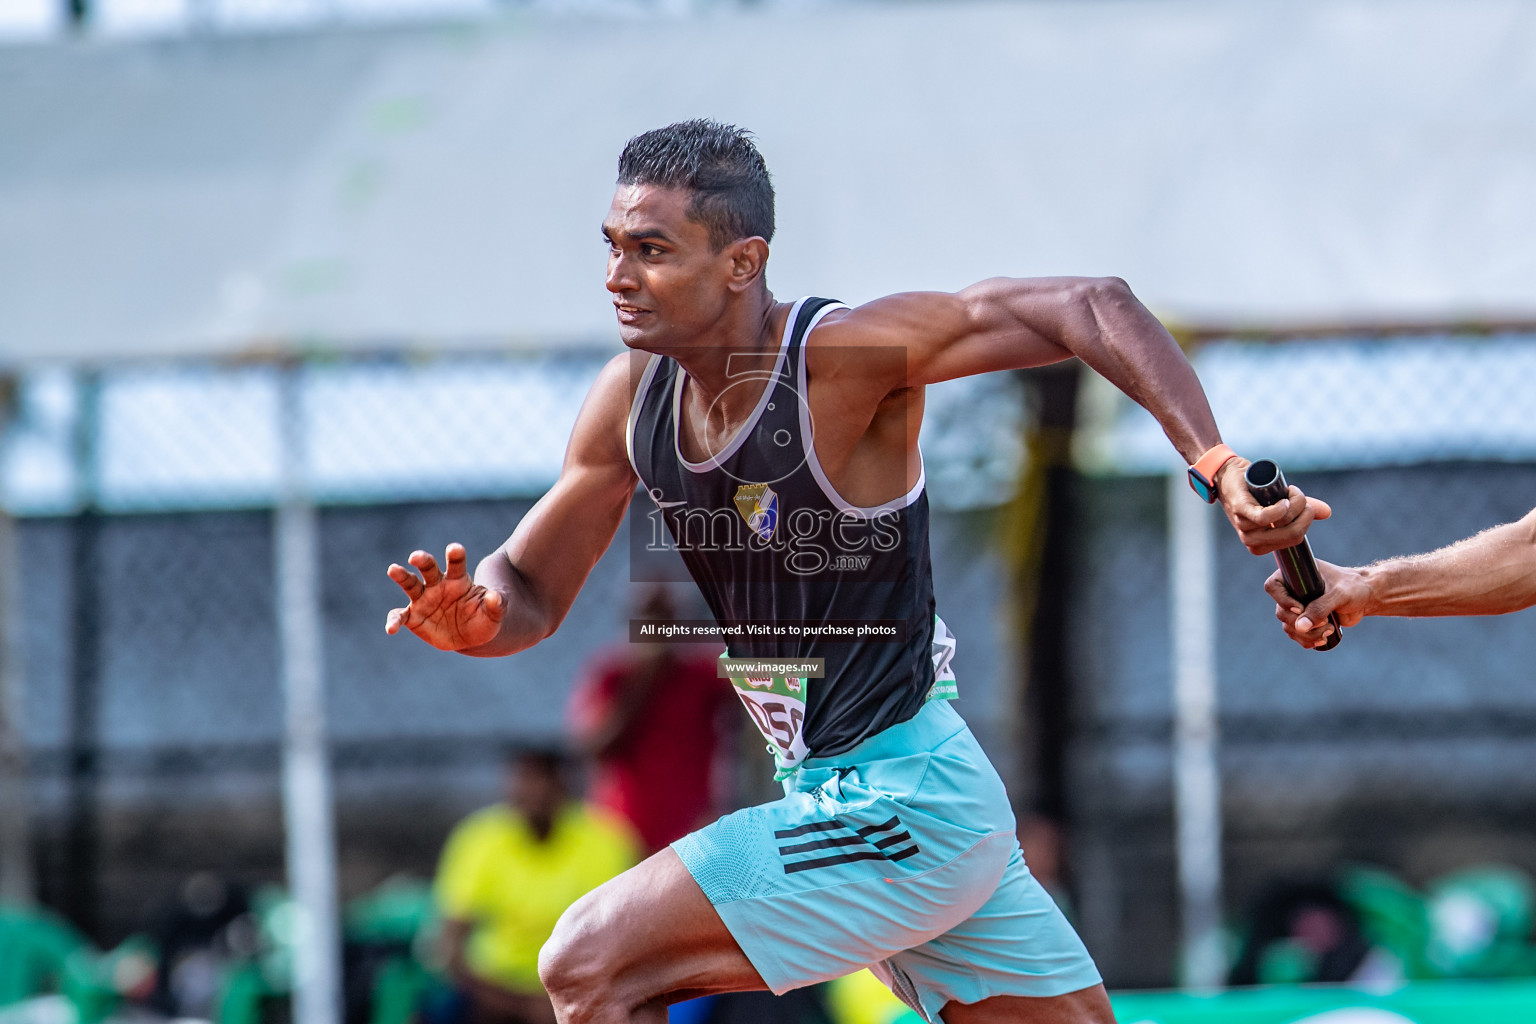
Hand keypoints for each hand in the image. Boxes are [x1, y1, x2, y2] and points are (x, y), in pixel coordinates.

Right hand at [385, 543, 505, 650]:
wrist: (469, 637)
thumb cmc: (482, 619)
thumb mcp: (495, 614)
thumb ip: (497, 604)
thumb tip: (495, 596)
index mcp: (459, 579)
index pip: (456, 563)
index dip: (455, 555)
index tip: (454, 549)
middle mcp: (438, 585)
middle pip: (428, 567)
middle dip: (422, 559)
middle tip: (415, 556)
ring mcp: (423, 599)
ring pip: (410, 583)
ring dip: (401, 576)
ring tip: (393, 569)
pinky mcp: (413, 616)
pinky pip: (400, 616)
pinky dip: (394, 621)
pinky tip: (391, 628)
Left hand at [1215, 456, 1332, 555]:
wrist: (1229, 474)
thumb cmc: (1255, 492)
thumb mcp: (1282, 503)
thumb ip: (1303, 510)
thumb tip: (1327, 512)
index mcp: (1262, 545)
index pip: (1297, 538)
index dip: (1306, 519)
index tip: (1302, 504)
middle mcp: (1252, 540)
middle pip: (1294, 533)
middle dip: (1305, 512)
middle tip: (1298, 495)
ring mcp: (1244, 527)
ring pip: (1284, 522)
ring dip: (1295, 502)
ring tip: (1289, 490)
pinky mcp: (1241, 510)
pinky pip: (1265, 518)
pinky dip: (1280, 509)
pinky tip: (1284, 501)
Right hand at [1266, 559, 1372, 648]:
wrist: (1366, 597)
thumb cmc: (1354, 587)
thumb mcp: (1339, 594)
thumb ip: (1320, 607)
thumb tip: (1300, 626)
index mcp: (1295, 576)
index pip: (1273, 587)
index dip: (1283, 601)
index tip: (1302, 609)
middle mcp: (1293, 591)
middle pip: (1281, 612)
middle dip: (1301, 623)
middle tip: (1324, 623)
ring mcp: (1298, 607)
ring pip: (1289, 627)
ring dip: (1307, 635)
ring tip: (1329, 631)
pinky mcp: (1307, 621)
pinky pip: (1298, 635)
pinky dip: (1308, 640)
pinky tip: (1323, 639)